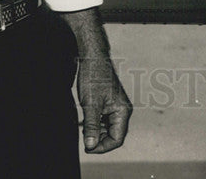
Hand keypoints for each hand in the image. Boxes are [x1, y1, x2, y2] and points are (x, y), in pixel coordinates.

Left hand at [57, 7, 131, 153]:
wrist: (93, 58)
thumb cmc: (94, 77)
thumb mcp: (90, 105)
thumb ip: (91, 126)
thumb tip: (91, 145)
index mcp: (123, 111)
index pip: (117, 139)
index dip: (103, 147)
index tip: (87, 147)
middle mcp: (123, 110)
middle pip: (114, 136)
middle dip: (99, 140)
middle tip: (84, 139)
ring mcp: (117, 107)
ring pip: (109, 129)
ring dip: (96, 133)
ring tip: (83, 129)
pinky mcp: (110, 104)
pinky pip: (105, 121)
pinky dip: (95, 125)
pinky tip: (85, 122)